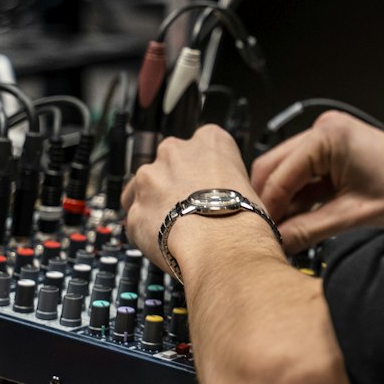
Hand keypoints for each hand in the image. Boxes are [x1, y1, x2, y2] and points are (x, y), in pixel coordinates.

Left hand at [121, 124, 255, 268]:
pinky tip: (165, 242)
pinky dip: (147, 230)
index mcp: (208, 140)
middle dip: (174, 184)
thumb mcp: (249, 182)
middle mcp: (175, 151)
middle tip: (189, 208)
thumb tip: (221, 197)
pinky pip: (137, 219)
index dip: (202, 170)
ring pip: (143, 189)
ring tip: (176, 228)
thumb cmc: (241, 217)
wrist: (221, 244)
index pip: (201, 145)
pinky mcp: (135, 209)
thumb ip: (225, 181)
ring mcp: (150, 178)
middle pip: (167, 163)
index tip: (205, 184)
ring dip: (155, 205)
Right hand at [251, 110, 383, 252]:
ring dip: (285, 206)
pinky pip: (310, 182)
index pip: (276, 172)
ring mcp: (335, 145)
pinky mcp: (343, 161)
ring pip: (290, 177)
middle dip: (270, 204)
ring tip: (280, 240)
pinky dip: (303, 204)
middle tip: (262, 240)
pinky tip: (299, 229)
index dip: (264, 208)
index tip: (254, 237)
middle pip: (276, 170)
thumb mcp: (355, 217)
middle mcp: (328, 132)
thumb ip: (307, 229)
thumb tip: (274, 243)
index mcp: (329, 135)